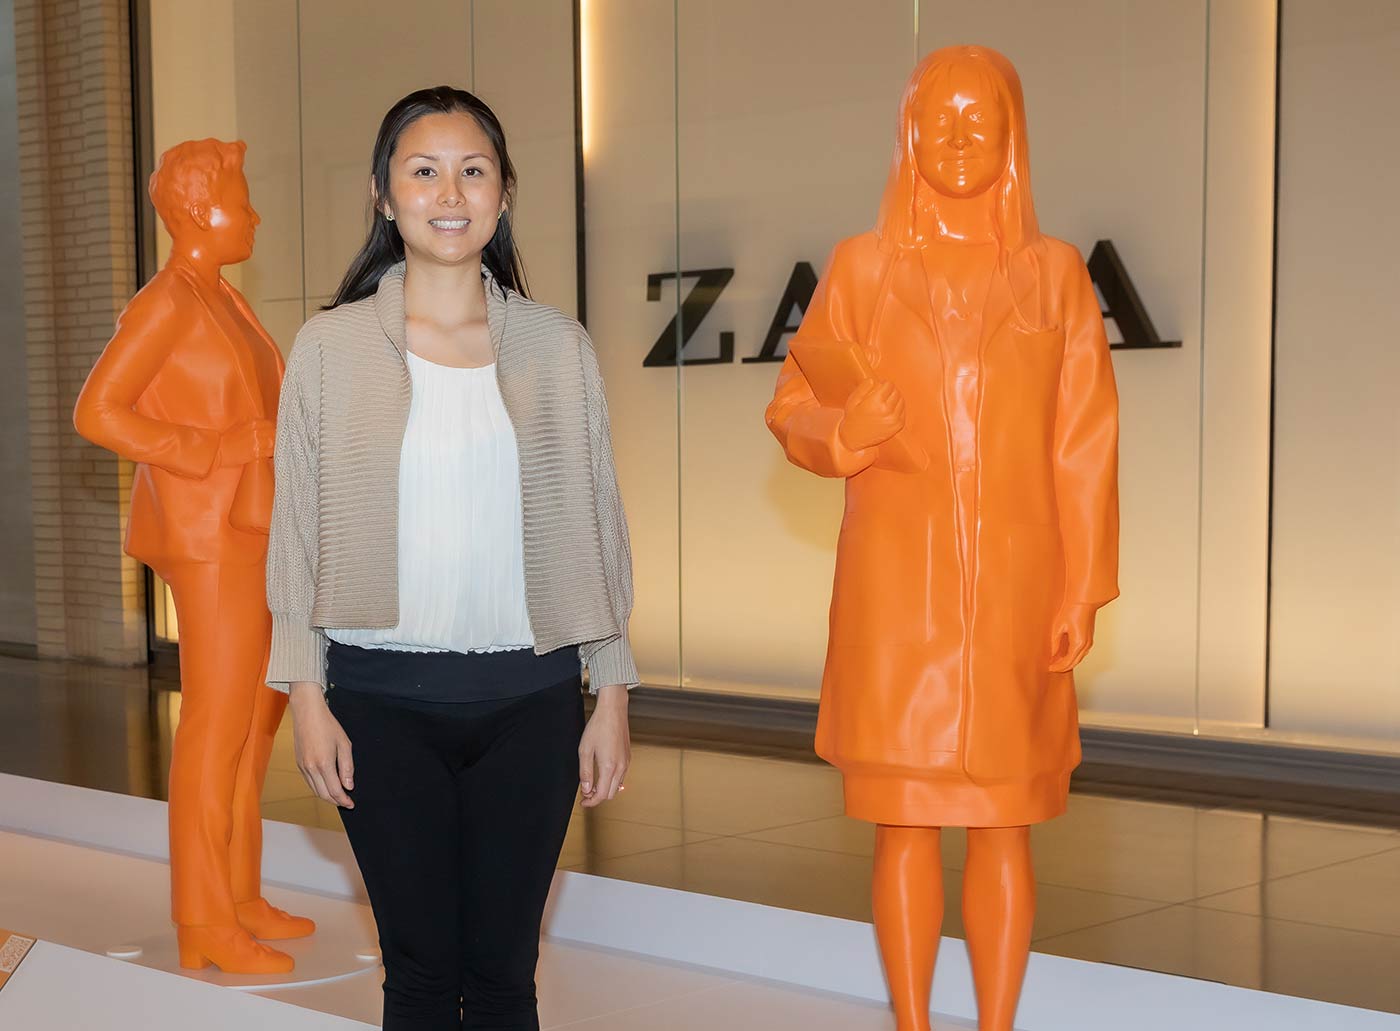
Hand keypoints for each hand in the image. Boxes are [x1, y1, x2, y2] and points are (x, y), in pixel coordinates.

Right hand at [217, 419, 274, 467]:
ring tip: (270, 448)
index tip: (272, 434)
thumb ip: (252, 424)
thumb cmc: (227, 440)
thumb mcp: (239, 426)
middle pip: (274, 433)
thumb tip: (263, 425)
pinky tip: (267, 454)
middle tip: (273, 442)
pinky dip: (270, 453)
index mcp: (252, 422)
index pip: (270, 424)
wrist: (219, 451)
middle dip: (275, 438)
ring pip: (274, 443)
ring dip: (274, 446)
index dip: (273, 429)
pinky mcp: (256, 453)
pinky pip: (270, 452)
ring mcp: (257, 442)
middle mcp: (256, 431)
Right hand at [290, 682, 354, 807]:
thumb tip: (348, 786)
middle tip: (346, 802)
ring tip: (338, 796)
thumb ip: (347, 767)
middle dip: (336, 801)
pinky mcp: (299, 764)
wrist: (307, 713)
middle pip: (323, 794)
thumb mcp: (344, 744)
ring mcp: (303, 766)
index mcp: (324, 763)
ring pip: (315, 790)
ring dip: (326, 796)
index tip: (351, 804)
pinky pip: (309, 782)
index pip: (335, 791)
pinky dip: (318, 788)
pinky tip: (327, 785)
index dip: (344, 800)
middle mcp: (311, 768)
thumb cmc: (328, 725)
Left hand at [579, 685, 629, 807]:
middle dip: (597, 797)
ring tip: (592, 783)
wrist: (613, 711)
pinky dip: (611, 781)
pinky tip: (602, 774)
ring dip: (604, 789)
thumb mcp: (585, 750)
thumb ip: (585, 772)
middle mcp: (620, 767)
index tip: (583, 801)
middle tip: (585, 792)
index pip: (601, 795)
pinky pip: (621, 777)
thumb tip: (586, 789)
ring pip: (616, 786)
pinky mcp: (628, 758)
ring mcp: (626, 763)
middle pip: (610, 794)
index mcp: (609, 767)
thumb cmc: (598, 727)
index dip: (590, 802)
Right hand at [838, 379, 905, 451]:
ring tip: (886, 401)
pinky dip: (898, 407)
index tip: (879, 386)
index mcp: (876, 402)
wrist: (854, 439)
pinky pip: (903, 410)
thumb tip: (874, 380)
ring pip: (901, 400)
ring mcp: (894, 419)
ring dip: (895, 398)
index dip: (884, 383)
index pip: (889, 385)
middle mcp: (887, 411)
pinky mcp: (898, 426)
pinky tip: (889, 409)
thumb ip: (863, 388)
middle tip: (883, 393)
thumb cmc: (852, 418)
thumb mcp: (853, 400)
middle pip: (896, 391)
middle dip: (890, 390)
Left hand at [1049, 603, 1097, 672]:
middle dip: (1063, 667)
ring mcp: (1089, 642)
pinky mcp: (1089, 638)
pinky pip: (1081, 653)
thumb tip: (1051, 654)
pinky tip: (1064, 655)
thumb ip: (1055, 642)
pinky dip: (1073, 657)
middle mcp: (1086, 645)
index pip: (1068, 662)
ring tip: (1056, 663)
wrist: (1084, 601)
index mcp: (1078, 643)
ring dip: (1068, 663)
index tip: (1049, 668)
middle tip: (1051, 668)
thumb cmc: (1072, 611)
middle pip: (1074, 663)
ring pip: (1078, 659)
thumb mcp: (1059, 627)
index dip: (1058, 667)